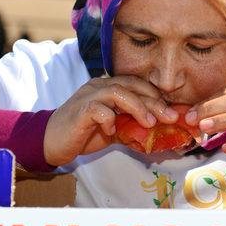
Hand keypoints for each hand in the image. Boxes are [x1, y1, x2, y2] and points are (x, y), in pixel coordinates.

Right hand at [43, 76, 178, 165]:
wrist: (51, 141)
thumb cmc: (84, 134)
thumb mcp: (114, 129)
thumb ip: (132, 126)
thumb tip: (159, 132)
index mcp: (108, 87)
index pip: (137, 83)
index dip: (156, 95)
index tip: (173, 110)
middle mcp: (99, 86)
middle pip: (131, 86)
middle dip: (154, 101)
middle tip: (170, 116)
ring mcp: (88, 96)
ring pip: (117, 92)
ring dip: (137, 106)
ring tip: (150, 122)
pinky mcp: (79, 110)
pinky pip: (98, 109)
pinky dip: (109, 119)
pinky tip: (112, 130)